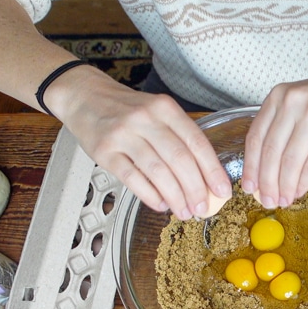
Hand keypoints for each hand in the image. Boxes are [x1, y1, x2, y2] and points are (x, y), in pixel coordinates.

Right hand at [46, 67, 231, 218]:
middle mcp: (145, 118)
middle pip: (179, 159)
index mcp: (165, 108)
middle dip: (195, 189)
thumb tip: (203, 177)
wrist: (84, 96)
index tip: (223, 191)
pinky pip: (132, 178)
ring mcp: (123, 134)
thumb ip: (178, 137)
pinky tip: (161, 204)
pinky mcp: (104, 151)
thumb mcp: (156, 111)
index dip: (213, 170)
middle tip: (203, 208)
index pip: (197, 142)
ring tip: (184, 212)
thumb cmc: (126, 108)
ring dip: (175, 196)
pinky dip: (150, 195)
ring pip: (158, 171)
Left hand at [242, 68, 307, 207]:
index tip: (248, 186)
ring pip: (290, 161)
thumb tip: (269, 165)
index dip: (250, 166)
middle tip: (266, 200)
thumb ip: (285, 123)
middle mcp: (293, 103)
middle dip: (266, 182)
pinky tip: (300, 191)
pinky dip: (303, 182)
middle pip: (270, 152)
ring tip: (283, 200)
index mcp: (280, 95)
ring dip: (285, 186)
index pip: (256, 137)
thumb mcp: (304, 99)